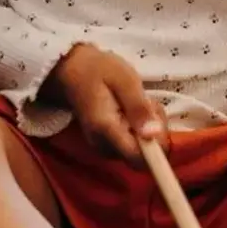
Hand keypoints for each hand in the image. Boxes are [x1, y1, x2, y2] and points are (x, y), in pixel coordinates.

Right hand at [48, 43, 167, 164]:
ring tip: (139, 101)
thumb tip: (154, 135)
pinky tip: (133, 109)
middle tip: (147, 102)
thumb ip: (138, 106)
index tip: (155, 117)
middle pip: (143, 158)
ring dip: (148, 130)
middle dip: (154, 133)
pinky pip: (132, 147)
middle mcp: (103, 146)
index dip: (157, 145)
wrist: (70, 68)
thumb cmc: (97, 69)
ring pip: (140, 153)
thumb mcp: (124, 78)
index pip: (139, 159)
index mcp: (106, 130)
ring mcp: (103, 148)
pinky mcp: (106, 145)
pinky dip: (140, 131)